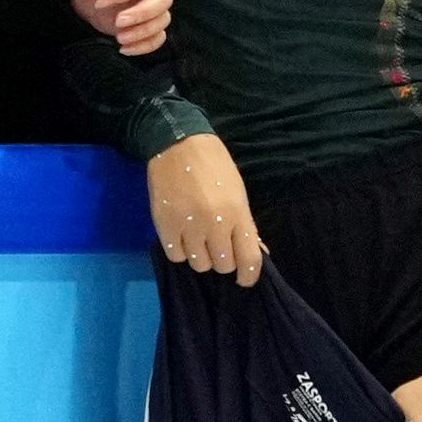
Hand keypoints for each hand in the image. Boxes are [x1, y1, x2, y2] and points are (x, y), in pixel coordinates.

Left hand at [60, 0, 172, 55]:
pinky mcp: (144, 23)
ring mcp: (148, 4)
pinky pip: (159, 36)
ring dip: (144, 32)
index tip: (99, 3)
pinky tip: (124, 49)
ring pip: (164, 19)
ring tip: (119, 39)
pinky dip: (146, 46)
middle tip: (118, 23)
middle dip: (143, 14)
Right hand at [146, 133, 263, 286]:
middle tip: (217, 243)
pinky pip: (175, 256)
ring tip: (198, 237)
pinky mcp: (164, 223)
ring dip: (201, 255)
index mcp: (237, 213)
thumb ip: (246, 225)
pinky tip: (182, 236)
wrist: (178, 142)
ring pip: (199, 263)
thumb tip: (256, 252)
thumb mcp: (238, 192)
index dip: (248, 276)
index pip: (248, 259)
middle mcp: (214, 223)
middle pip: (222, 265)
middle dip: (223, 259)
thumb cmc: (214, 165)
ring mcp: (187, 224)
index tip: (244, 279)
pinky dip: (180, 250)